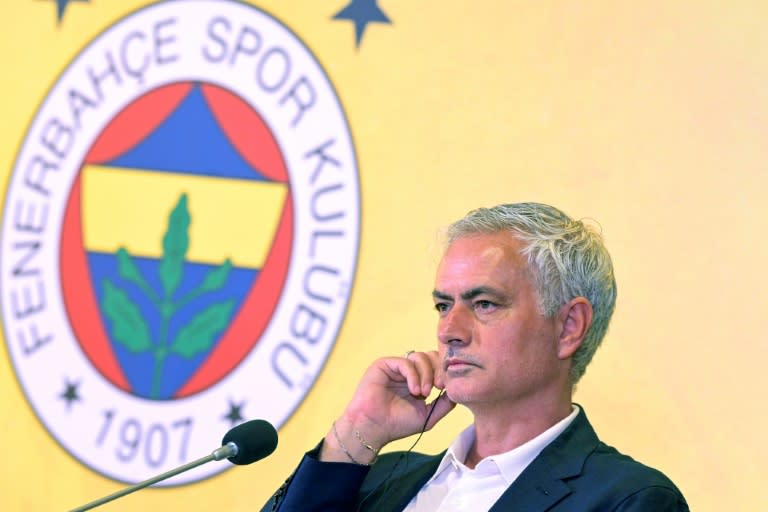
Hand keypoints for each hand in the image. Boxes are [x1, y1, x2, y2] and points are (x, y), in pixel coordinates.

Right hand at [321, 351, 455, 463]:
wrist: (373, 428)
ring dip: (426, 374)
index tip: (446, 389)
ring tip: (423, 393)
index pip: (436, 365)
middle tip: (439, 387)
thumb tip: (457, 392)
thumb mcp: (427, 415)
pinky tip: (414, 390)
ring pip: (419, 357)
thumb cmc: (396, 424)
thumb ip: (444, 404)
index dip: (444, 373)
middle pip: (430, 356)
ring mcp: (396, 367)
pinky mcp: (384, 364)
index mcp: (417, 380)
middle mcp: (407, 371)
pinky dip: (414, 375)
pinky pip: (405, 362)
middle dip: (438, 370)